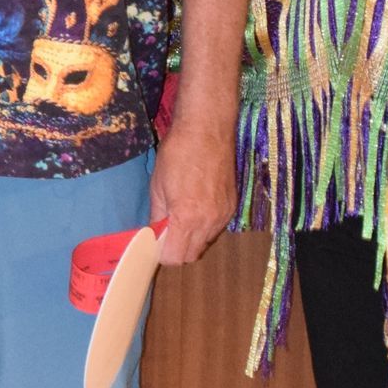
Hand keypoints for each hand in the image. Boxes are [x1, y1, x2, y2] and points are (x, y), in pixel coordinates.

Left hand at [149, 116, 234, 265]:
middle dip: (177, 249)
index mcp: (187, 218)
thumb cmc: (177, 154)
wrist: (207, 129)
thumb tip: (155, 235)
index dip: (163, 254)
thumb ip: (158, 217)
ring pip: (206, 243)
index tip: (156, 242)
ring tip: (182, 216)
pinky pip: (217, 228)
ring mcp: (224, 215)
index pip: (175, 257)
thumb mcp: (158, 186)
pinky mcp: (232, 205)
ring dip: (192, 238)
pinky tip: (197, 206)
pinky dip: (205, 226)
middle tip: (167, 231)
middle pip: (192, 255)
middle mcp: (209, 222)